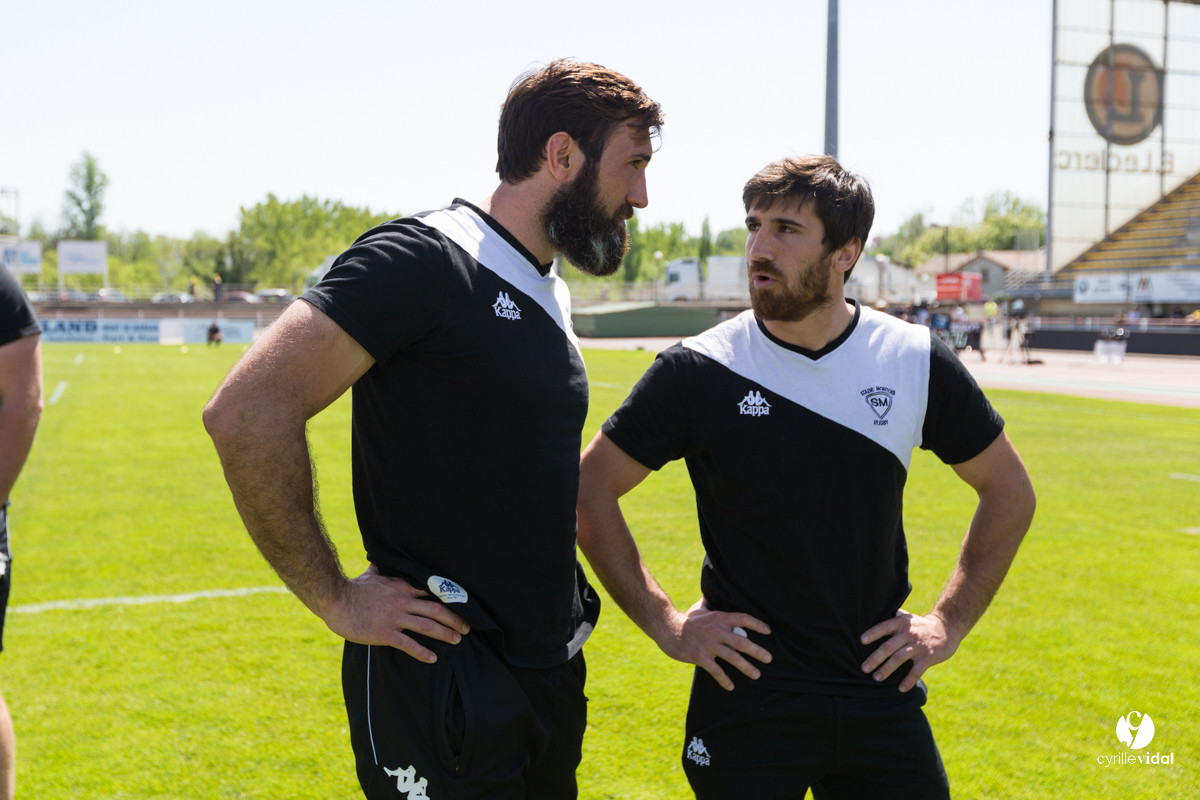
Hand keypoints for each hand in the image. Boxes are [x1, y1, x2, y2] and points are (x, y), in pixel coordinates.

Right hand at [320, 564, 471, 663]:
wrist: (336, 599)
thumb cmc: (352, 587)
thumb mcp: (371, 575)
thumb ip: (379, 570)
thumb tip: (377, 561)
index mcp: (402, 587)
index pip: (432, 592)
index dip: (449, 600)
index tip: (462, 605)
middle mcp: (404, 601)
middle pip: (436, 610)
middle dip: (454, 619)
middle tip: (468, 627)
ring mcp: (396, 618)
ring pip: (428, 626)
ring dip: (445, 634)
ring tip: (458, 640)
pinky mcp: (386, 633)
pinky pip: (409, 644)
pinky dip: (423, 652)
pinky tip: (433, 658)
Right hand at [659, 597, 771, 691]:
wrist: (666, 628)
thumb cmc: (685, 620)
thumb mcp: (698, 609)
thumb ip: (708, 604)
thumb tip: (709, 595)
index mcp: (718, 617)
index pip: (742, 619)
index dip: (756, 624)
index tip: (768, 631)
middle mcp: (716, 630)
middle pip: (741, 641)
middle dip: (757, 651)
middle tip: (769, 658)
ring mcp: (708, 644)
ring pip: (732, 657)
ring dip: (746, 667)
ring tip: (756, 675)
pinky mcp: (699, 656)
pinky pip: (715, 670)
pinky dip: (724, 679)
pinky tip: (731, 686)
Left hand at [859, 610, 959, 692]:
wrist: (946, 628)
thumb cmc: (920, 625)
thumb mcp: (907, 618)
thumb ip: (892, 620)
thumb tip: (870, 618)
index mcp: (901, 623)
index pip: (884, 627)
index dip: (873, 633)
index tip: (861, 641)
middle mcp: (908, 633)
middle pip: (889, 646)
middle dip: (875, 658)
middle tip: (864, 668)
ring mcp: (919, 645)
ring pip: (899, 658)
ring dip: (887, 669)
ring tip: (876, 678)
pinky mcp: (928, 656)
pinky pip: (917, 670)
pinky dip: (909, 680)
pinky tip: (901, 688)